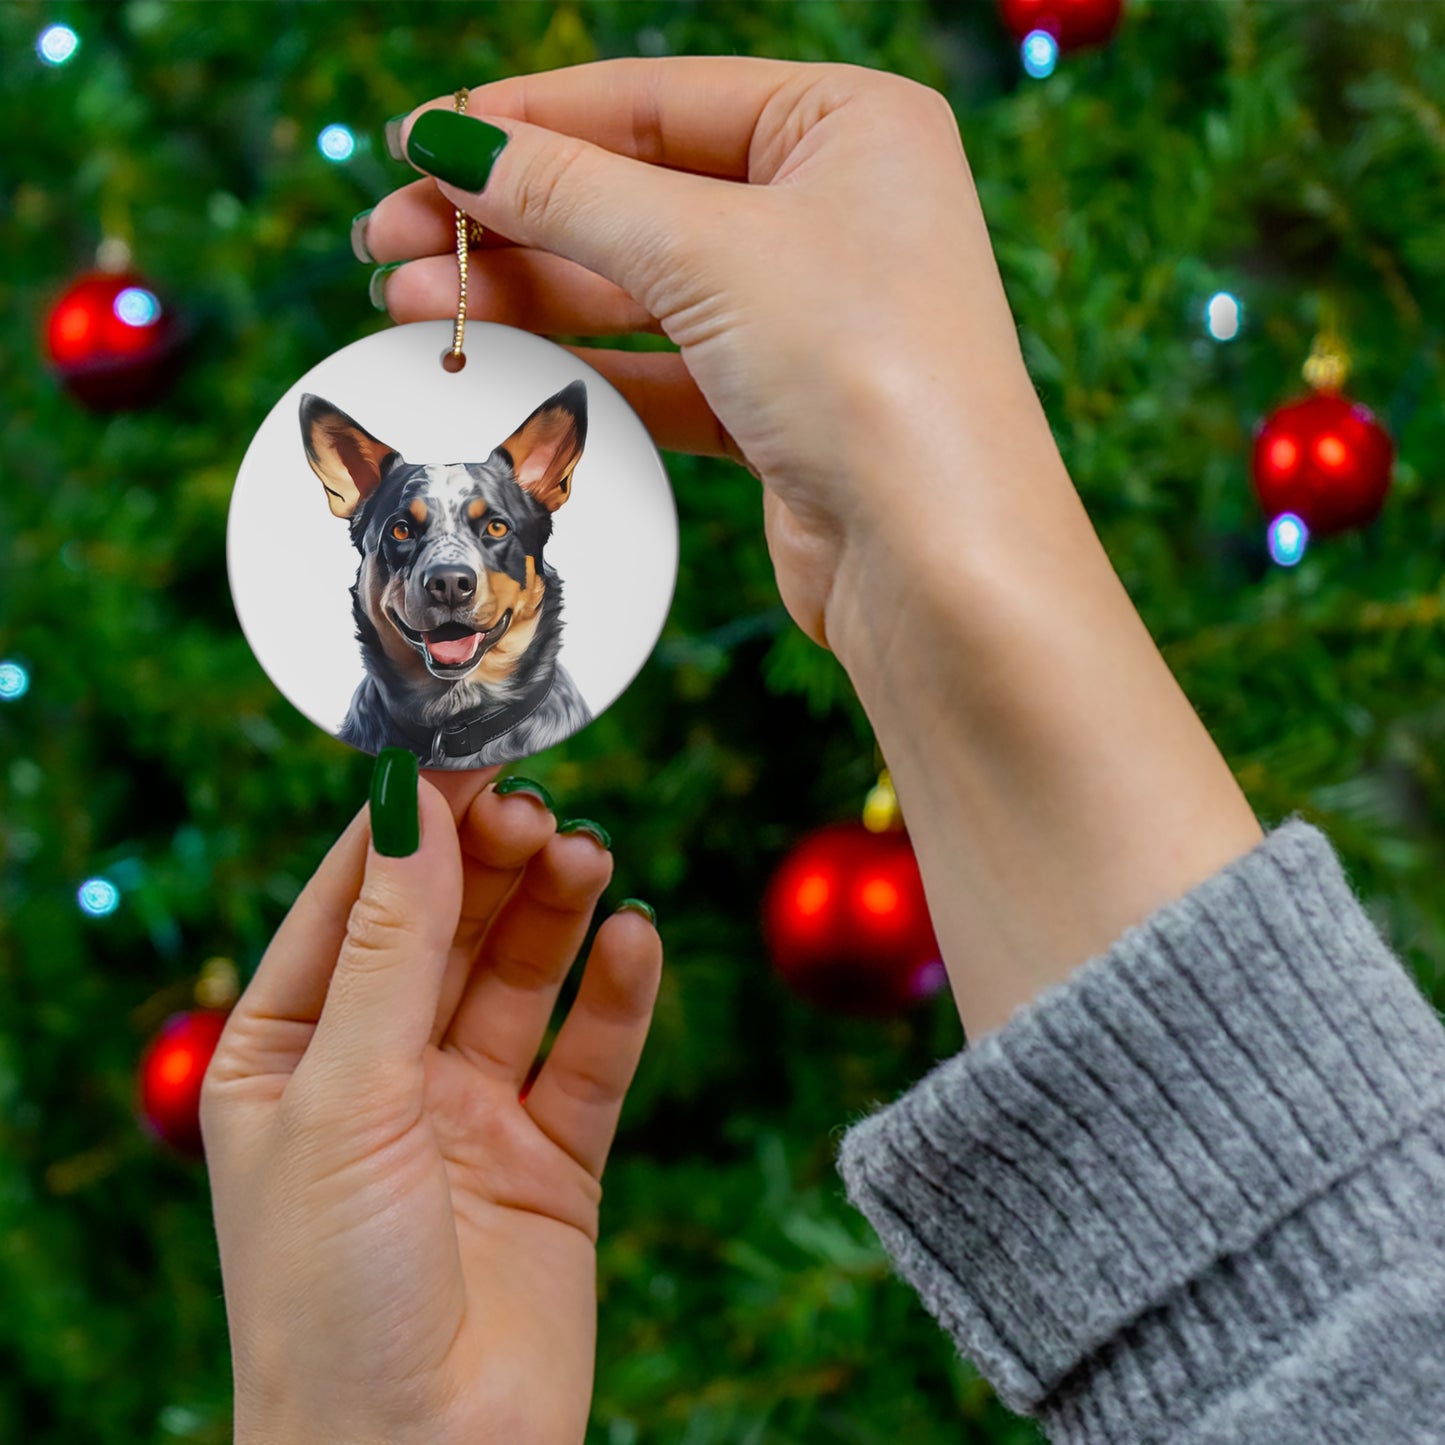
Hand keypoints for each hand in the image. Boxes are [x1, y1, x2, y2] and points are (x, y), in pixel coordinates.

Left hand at [201, 766, 661, 1444]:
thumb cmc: (330, 1296)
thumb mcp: (344, 1096)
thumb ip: (390, 947)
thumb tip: (409, 804)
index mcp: (289, 1053)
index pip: (352, 904)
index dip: (408, 826)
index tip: (464, 751)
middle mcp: (380, 1074)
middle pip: (446, 929)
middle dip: (491, 863)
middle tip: (540, 807)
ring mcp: (469, 1114)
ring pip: (522, 978)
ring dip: (556, 911)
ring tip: (589, 857)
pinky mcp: (552, 1159)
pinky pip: (591, 1055)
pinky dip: (617, 994)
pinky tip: (635, 939)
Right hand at [361, 56, 1055, 653]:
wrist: (937, 560)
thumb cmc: (865, 371)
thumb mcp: (707, 250)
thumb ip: (571, 192)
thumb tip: (452, 142)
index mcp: (848, 125)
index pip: (655, 100)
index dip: (528, 120)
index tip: (418, 141)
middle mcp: (835, 211)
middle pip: (636, 195)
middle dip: (508, 218)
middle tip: (388, 239)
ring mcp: (808, 314)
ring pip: (639, 288)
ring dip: (525, 295)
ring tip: (407, 304)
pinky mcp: (782, 408)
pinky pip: (662, 369)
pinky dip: (580, 368)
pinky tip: (492, 363)